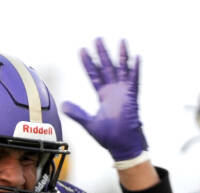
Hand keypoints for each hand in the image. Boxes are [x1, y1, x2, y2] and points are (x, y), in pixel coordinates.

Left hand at [62, 38, 147, 162]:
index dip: (88, 63)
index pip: (94, 75)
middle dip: (102, 53)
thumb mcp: (89, 123)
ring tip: (121, 41)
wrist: (123, 146)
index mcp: (103, 95)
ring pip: (122, 70)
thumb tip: (63, 105)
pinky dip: (135, 70)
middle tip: (97, 39)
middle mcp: (113, 91)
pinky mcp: (132, 98)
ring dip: (121, 56)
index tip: (82, 51)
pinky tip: (136, 58)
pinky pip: (134, 81)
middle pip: (107, 67)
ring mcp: (124, 93)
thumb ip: (77, 113)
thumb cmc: (109, 137)